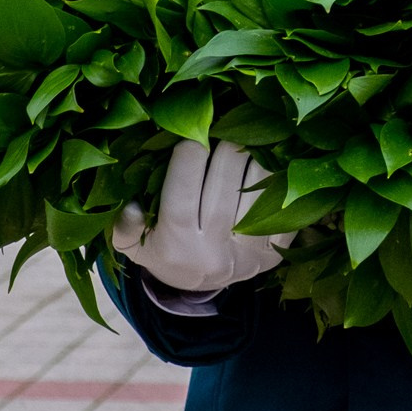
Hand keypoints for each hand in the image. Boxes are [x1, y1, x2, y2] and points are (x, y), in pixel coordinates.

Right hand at [112, 139, 293, 295]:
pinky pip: (286, 210)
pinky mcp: (275, 253)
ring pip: (261, 195)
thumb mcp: (134, 242)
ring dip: (259, 160)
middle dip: (228, 151)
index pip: (181, 199)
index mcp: (174, 248)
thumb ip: (125, 225)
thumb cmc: (163, 248)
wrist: (201, 284)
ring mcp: (247, 256)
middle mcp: (212, 256)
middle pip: (225, 191)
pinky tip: (275, 161)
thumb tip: (132, 206)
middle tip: (227, 126)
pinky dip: (282, 182)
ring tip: (253, 138)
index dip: (187, 162)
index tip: (192, 135)